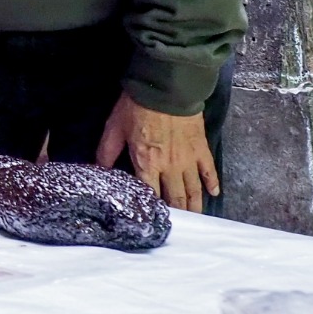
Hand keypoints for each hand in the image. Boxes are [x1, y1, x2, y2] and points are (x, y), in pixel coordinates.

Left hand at [96, 91, 218, 212]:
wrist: (166, 88)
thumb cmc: (137, 106)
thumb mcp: (114, 128)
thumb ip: (106, 152)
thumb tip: (99, 171)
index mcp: (146, 164)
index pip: (149, 195)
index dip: (151, 209)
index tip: (151, 220)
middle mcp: (169, 168)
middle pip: (175, 198)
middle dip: (176, 214)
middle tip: (177, 225)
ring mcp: (188, 160)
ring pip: (193, 190)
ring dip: (194, 206)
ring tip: (195, 218)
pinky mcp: (201, 149)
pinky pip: (209, 171)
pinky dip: (212, 184)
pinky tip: (213, 193)